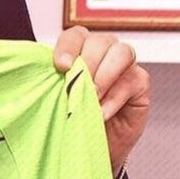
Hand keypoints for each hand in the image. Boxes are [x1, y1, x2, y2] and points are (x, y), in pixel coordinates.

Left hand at [53, 26, 150, 174]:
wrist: (91, 142)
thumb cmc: (72, 115)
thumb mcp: (57, 96)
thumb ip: (54, 80)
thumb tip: (40, 74)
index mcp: (79, 49)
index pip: (75, 35)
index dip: (68, 47)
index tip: (60, 66)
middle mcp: (103, 51)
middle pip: (100, 41)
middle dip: (87, 63)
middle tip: (76, 86)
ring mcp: (125, 65)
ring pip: (122, 53)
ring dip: (104, 76)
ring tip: (91, 98)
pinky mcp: (140, 83)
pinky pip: (132, 79)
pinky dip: (115, 97)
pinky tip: (102, 112)